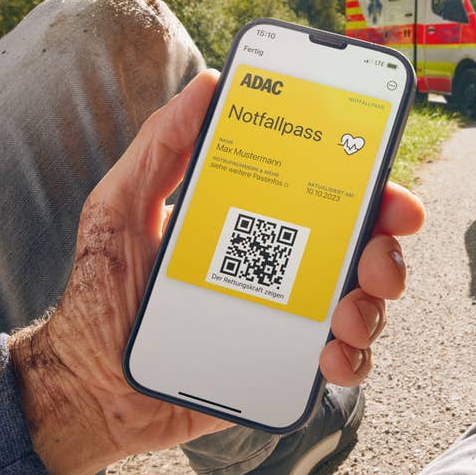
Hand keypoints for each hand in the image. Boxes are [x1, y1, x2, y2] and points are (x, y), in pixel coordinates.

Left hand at [9, 70, 424, 474]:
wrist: (87, 390)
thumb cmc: (103, 295)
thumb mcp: (120, 208)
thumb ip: (160, 146)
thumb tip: (208, 85)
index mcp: (261, 221)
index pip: (332, 195)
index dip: (373, 187)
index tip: (385, 185)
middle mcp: (287, 266)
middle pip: (366, 248)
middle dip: (388, 249)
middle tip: (374, 258)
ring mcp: (294, 318)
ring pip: (368, 304)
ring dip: (373, 305)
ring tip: (343, 314)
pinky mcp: (289, 368)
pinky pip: (346, 362)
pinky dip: (353, 358)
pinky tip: (330, 356)